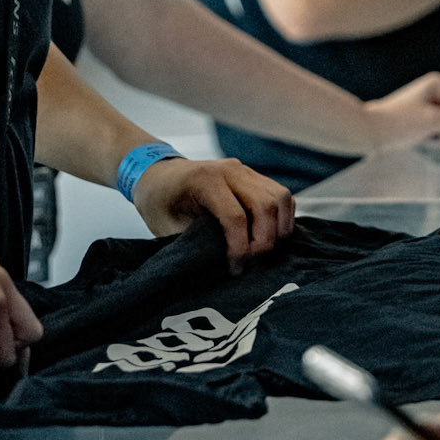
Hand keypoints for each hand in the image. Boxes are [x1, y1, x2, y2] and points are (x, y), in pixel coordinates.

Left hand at [131, 155, 293, 269]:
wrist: (158, 175)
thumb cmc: (160, 202)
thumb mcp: (168, 227)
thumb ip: (196, 244)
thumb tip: (223, 268)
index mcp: (204, 181)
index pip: (235, 217)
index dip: (240, 248)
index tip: (236, 269)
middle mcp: (229, 170)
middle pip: (265, 205)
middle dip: (264, 241)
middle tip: (252, 263)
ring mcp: (245, 170)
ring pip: (280, 197)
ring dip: (279, 228)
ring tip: (263, 250)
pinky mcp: (254, 176)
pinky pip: (280, 195)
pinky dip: (282, 217)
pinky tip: (269, 235)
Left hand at [364, 72, 439, 151]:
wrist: (371, 132)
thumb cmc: (399, 124)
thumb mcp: (431, 122)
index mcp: (439, 83)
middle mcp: (437, 90)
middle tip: (431, 134)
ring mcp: (432, 103)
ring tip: (424, 137)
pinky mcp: (427, 116)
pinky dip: (435, 137)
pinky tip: (422, 139)